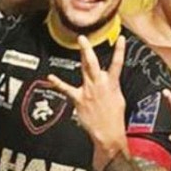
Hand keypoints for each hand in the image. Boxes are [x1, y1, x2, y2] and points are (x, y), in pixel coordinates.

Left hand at [45, 34, 130, 163]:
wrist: (108, 132)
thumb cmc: (114, 117)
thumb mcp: (118, 98)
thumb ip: (110, 85)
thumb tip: (106, 78)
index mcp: (112, 84)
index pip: (117, 64)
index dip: (119, 50)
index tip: (120, 38)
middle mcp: (100, 84)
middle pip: (93, 63)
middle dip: (88, 49)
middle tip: (83, 38)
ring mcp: (88, 90)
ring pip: (84, 69)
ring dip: (82, 55)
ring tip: (79, 43)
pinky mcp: (79, 98)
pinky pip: (67, 89)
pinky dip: (58, 83)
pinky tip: (51, 77)